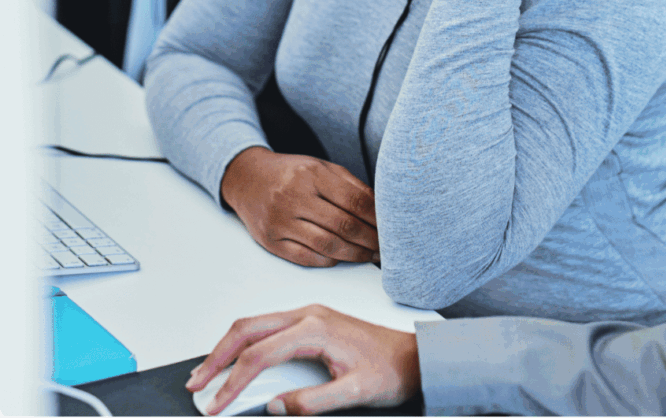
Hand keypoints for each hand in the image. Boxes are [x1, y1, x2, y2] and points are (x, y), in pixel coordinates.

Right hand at [185, 305, 420, 415]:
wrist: (413, 357)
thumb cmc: (389, 369)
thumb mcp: (354, 393)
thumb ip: (312, 401)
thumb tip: (276, 406)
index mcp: (316, 328)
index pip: (261, 354)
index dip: (234, 382)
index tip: (216, 406)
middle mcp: (308, 315)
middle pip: (249, 328)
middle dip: (218, 356)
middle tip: (197, 383)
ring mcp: (308, 316)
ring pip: (256, 325)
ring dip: (228, 348)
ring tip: (208, 375)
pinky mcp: (310, 323)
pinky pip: (268, 329)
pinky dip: (245, 344)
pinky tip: (236, 362)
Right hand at [220, 147, 378, 265]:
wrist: (248, 179)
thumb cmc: (292, 173)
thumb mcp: (321, 167)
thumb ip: (351, 185)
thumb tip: (380, 209)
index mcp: (312, 174)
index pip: (354, 200)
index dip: (376, 219)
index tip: (391, 228)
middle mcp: (295, 197)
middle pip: (343, 225)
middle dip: (369, 240)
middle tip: (384, 247)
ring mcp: (281, 221)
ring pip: (327, 245)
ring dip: (354, 254)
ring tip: (369, 256)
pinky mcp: (271, 241)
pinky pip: (307, 258)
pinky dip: (329, 261)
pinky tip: (342, 258)